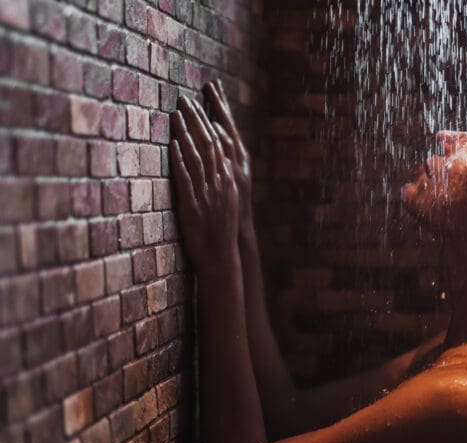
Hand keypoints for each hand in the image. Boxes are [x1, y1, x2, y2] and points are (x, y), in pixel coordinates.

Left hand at [170, 95, 238, 273]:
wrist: (222, 257)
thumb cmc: (220, 230)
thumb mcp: (226, 201)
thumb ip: (220, 179)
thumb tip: (213, 160)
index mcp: (229, 179)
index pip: (221, 143)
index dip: (211, 121)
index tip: (202, 101)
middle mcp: (221, 183)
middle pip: (210, 144)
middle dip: (197, 119)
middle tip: (185, 99)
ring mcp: (208, 194)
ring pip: (198, 157)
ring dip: (187, 133)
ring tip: (176, 112)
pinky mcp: (193, 206)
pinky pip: (187, 178)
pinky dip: (180, 159)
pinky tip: (173, 143)